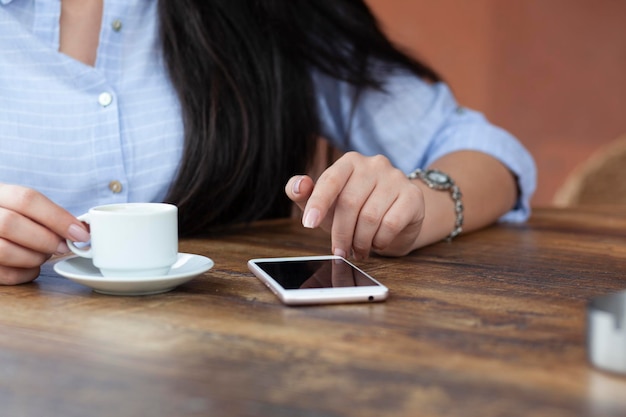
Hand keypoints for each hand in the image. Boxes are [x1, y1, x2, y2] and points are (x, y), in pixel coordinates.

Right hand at [0, 184, 89, 284]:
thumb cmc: (13, 217)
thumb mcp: (22, 207)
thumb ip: (45, 214)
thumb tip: (80, 230)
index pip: (27, 199)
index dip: (57, 217)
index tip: (80, 233)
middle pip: (11, 224)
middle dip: (46, 240)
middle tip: (64, 247)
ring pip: (4, 250)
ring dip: (35, 257)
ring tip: (45, 255)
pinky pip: (2, 273)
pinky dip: (24, 274)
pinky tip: (32, 268)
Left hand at [285, 152, 425, 259]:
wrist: (395, 219)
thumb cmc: (354, 210)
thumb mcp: (326, 204)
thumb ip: (304, 194)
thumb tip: (298, 185)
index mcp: (350, 161)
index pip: (331, 180)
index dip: (318, 203)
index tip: (308, 224)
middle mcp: (375, 164)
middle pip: (349, 203)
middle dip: (341, 233)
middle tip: (339, 252)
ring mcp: (396, 178)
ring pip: (370, 216)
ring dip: (360, 241)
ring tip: (358, 250)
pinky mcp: (413, 196)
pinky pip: (390, 224)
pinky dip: (379, 241)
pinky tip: (377, 243)